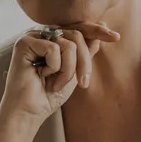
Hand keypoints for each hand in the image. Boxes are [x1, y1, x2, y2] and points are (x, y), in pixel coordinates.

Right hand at [0, 23, 119, 124]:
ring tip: (55, 83)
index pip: (78, 29)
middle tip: (83, 82)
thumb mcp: (74, 72)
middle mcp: (42, 35)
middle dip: (84, 62)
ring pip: (68, 44)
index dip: (97, 31)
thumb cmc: (48, 95)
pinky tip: (42, 76)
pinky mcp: (24, 43)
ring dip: (68, 69)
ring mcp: (32, 37)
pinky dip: (54, 68)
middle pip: (77, 36)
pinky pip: (53, 48)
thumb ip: (84, 52)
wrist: (29, 112)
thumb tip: (102, 30)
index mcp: (53, 39)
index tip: (116, 37)